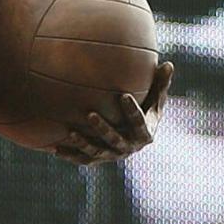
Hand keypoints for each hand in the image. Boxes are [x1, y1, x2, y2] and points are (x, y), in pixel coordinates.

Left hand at [53, 59, 174, 166]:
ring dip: (83, 144)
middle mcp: (130, 147)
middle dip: (102, 129)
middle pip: (115, 139)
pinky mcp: (99, 159)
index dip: (132, 110)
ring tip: (71, 133)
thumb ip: (161, 83)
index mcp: (145, 133)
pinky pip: (84, 159)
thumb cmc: (146, 109)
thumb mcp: (156, 98)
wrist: (134, 135)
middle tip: (90, 114)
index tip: (124, 95)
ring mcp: (113, 155)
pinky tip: (54, 149)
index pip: (139, 122)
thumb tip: (169, 64)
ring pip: (97, 152)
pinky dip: (70, 155)